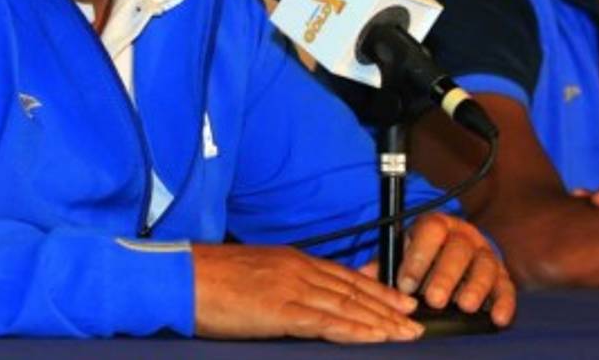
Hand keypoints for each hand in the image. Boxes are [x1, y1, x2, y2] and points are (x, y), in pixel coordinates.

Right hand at [192, 244, 422, 342]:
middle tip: (414, 319)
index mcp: (294, 261)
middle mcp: (299, 271)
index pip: (345, 276)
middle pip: (353, 290)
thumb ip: (286, 284)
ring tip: (403, 333)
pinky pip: (326, 323)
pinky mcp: (281, 310)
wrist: (184, 276)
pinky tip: (373, 337)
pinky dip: (354, 330)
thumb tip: (306, 302)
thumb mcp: (258, 273)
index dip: (376, 289)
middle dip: (387, 306)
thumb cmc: (212, 280)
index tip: (399, 300)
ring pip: (347, 307)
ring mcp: (292, 289)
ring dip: (380, 321)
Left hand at [380, 212, 514, 325]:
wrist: (455, 252)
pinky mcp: (501, 276)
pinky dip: (504, 303)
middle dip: (446, 274)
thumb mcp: (404, 254)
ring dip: (475, 286)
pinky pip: (506, 287)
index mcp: (437, 225)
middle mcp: (464, 236)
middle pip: (459, 249)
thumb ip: (385, 264)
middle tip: (434, 299)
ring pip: (484, 265)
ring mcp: (485, 254)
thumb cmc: (425, 256)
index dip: (418, 256)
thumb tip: (361, 275)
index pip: (430, 231)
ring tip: (465, 306)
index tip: (406, 283)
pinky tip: (498, 318)